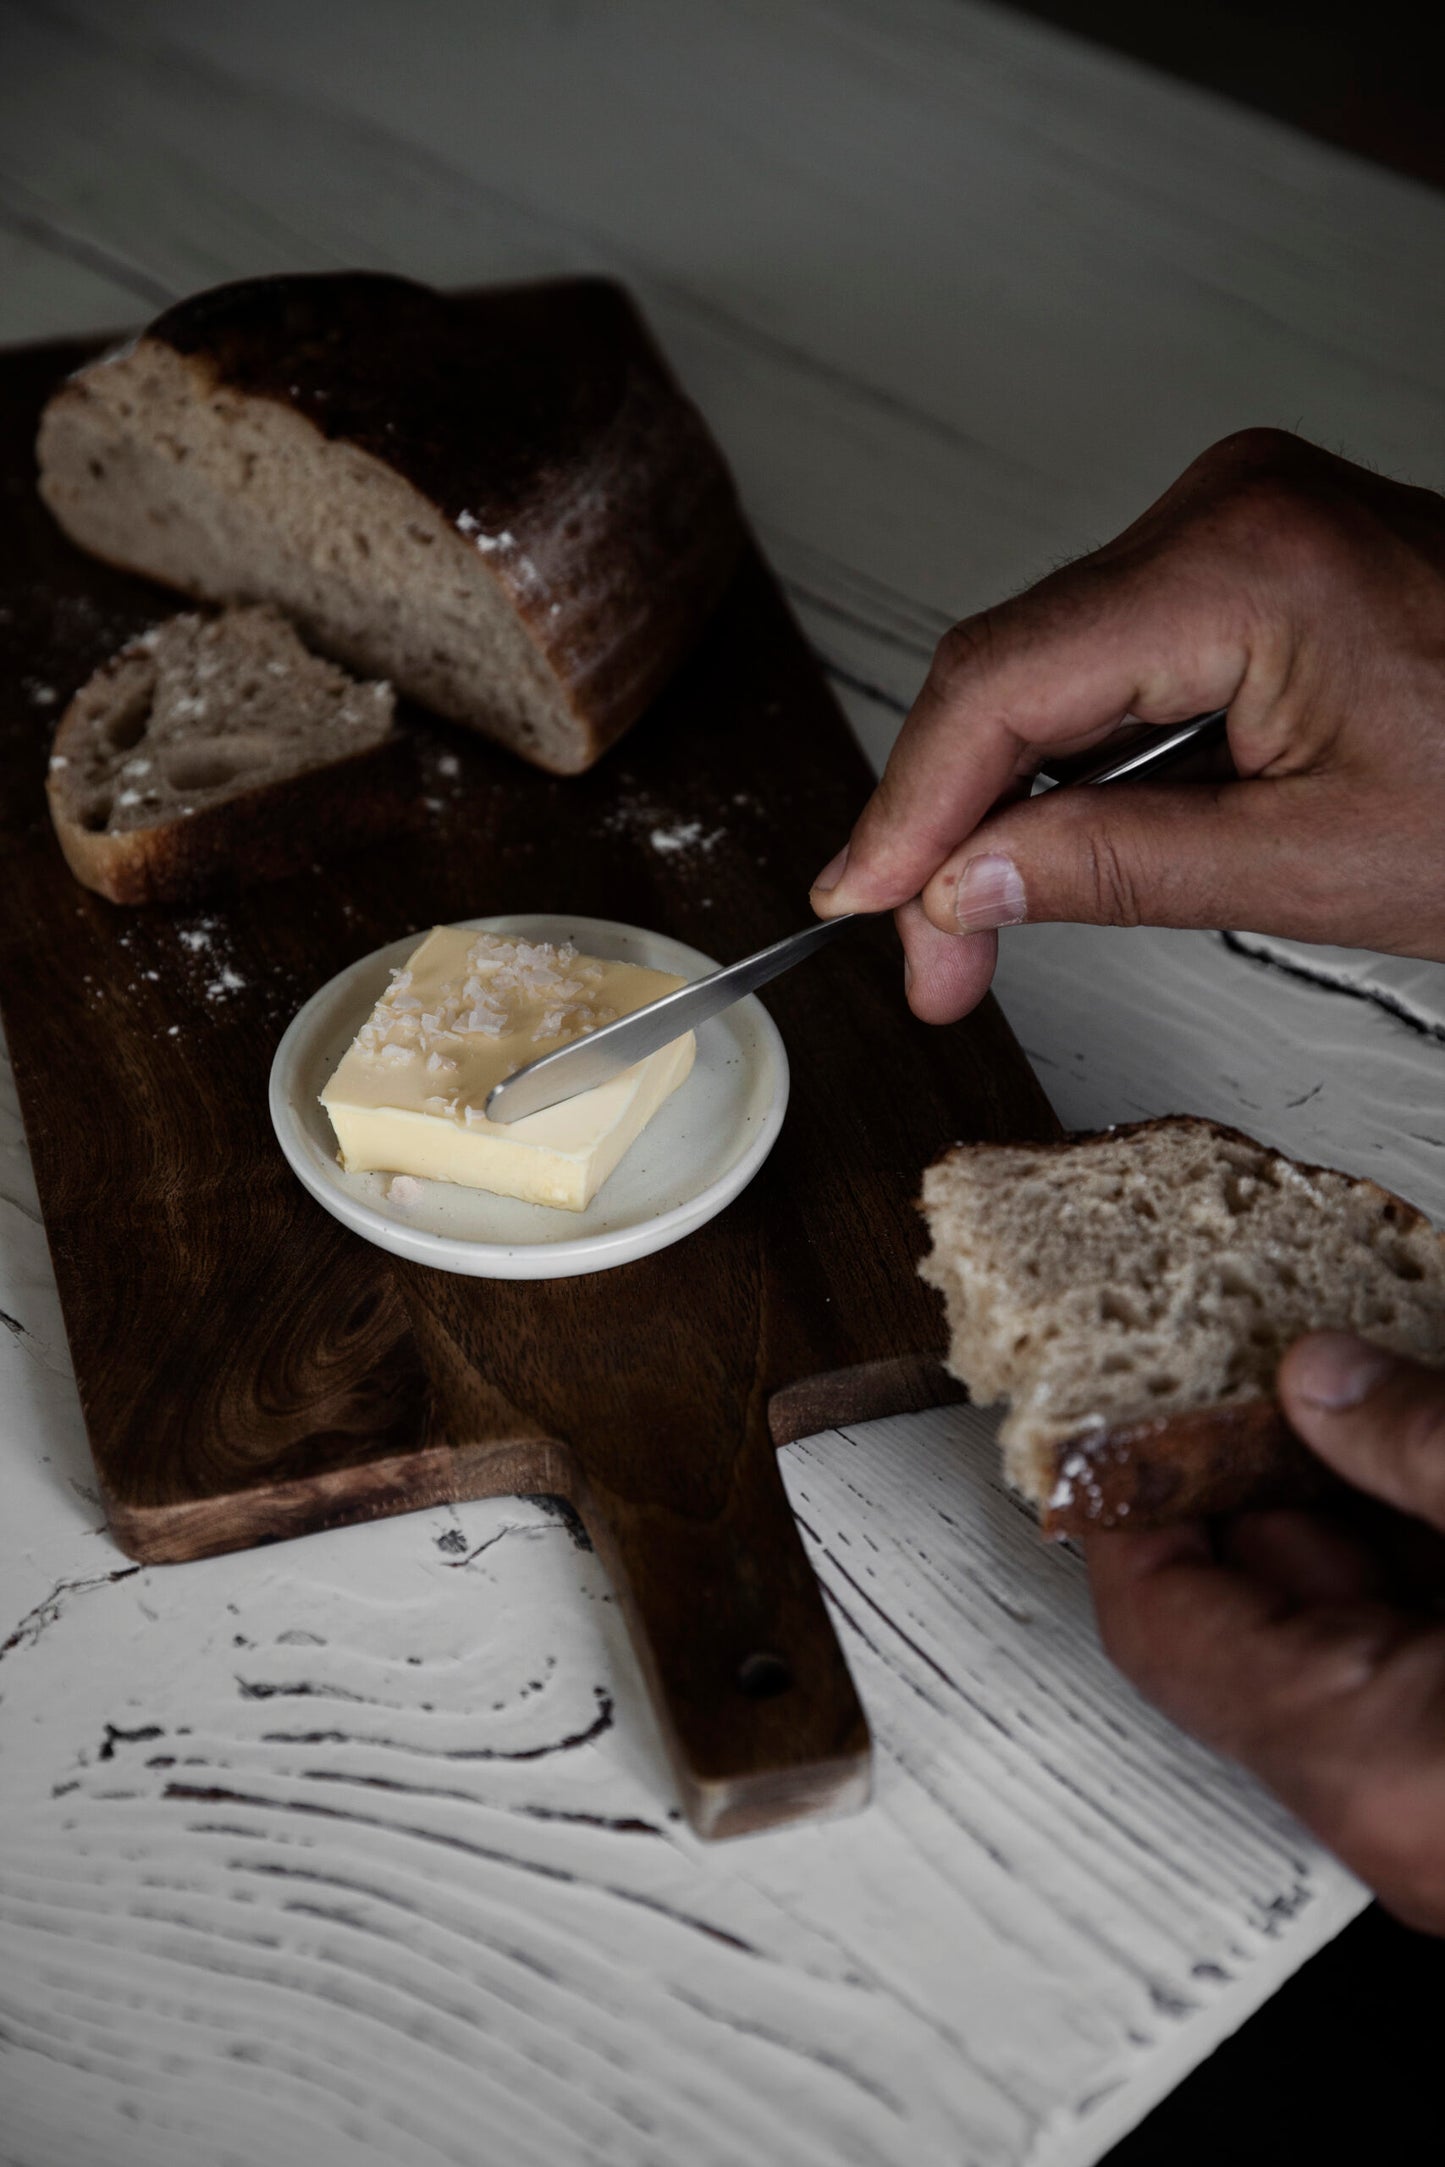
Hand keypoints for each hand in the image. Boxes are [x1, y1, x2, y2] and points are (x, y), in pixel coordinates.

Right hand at [811, 428, 1444, 1021]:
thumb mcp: (1318, 865)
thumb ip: (1116, 870)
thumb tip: (962, 879)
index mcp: (1244, 564)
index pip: (1000, 687)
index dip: (908, 809)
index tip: (861, 904)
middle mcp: (1226, 509)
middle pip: (1007, 671)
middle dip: (950, 823)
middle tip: (933, 956)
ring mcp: (1236, 519)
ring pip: (1047, 664)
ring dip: (1005, 798)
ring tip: (985, 923)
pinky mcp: (1248, 552)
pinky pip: (1110, 652)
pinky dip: (1074, 757)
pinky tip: (1061, 843)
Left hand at [1088, 1333, 1444, 1932]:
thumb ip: (1420, 1444)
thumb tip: (1317, 1379)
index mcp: (1376, 1764)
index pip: (1163, 1627)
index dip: (1128, 1504)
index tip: (1121, 1413)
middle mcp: (1403, 1822)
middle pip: (1251, 1623)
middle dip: (1250, 1480)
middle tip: (1258, 1365)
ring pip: (1343, 1639)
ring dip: (1340, 1513)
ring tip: (1356, 1399)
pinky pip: (1411, 1668)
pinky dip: (1406, 1565)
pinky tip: (1423, 1472)